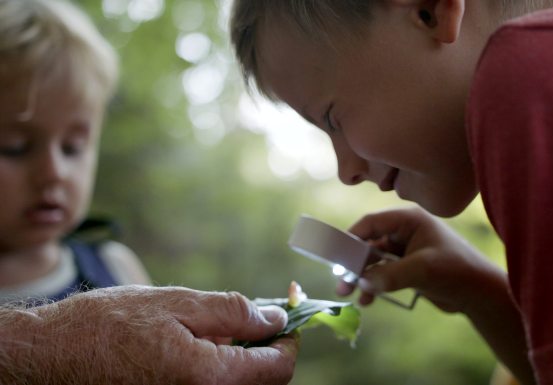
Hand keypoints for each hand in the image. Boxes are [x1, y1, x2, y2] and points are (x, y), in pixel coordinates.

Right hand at [0, 285, 298, 384]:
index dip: (291, 338)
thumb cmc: (108, 326)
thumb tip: (274, 318)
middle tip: (259, 315)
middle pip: (263, 382)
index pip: (278, 368)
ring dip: (244, 357)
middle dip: (267, 347)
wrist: (51, 357)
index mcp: (209, 378)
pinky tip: (201, 343)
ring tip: (223, 326)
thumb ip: (234, 312)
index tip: (291, 313)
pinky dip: (220, 368)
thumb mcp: (177, 303)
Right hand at [337, 206, 505, 313]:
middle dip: (354, 264)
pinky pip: (382, 274)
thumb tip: (361, 281)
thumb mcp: (422, 270)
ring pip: (374, 261)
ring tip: (349, 295)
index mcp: (409, 220)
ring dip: (361, 277)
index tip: (335, 255)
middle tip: (341, 283)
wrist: (479, 294)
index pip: (372, 223)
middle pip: (369, 243)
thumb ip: (390, 275)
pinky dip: (373, 285)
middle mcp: (405, 232)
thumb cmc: (456, 271)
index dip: (352, 237)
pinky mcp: (407, 268)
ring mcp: (406, 251)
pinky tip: (367, 300)